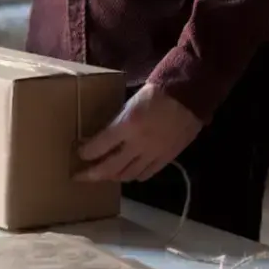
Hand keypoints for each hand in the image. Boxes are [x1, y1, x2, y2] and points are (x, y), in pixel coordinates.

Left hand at [77, 84, 202, 182]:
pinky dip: (134, 176)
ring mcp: (153, 154)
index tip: (78, 153)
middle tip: (79, 176)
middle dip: (91, 174)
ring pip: (127, 175)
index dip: (85, 152)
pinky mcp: (167, 158)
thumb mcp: (130, 102)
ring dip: (112, 177)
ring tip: (104, 175)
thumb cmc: (158, 91)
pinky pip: (147, 174)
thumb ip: (118, 121)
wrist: (190, 94)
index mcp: (127, 125)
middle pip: (109, 168)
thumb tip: (102, 135)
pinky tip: (129, 174)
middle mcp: (138, 144)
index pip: (98, 147)